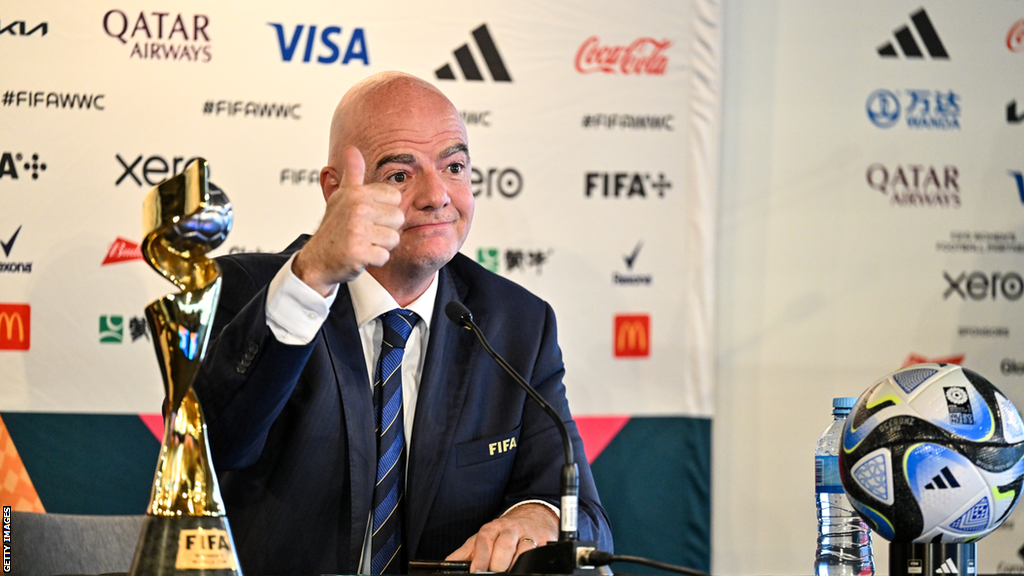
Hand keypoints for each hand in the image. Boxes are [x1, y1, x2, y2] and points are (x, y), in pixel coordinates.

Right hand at [292, 145, 403, 295]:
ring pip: (394, 238)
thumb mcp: (342, 196)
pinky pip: (384, 256)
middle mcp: (357, 208)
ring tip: (363, 243)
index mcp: (357, 193)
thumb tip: (352, 148)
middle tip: (365, 233)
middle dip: (385, 229)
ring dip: (380, 245)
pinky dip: (375, 260)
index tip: (368, 216)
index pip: (395, 197)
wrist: (317, 260)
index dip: (384, 210)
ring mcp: (357, 230)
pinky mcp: (358, 252)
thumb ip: (352, 173)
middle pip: (398, 218)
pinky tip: (360, 256)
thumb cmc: (335, 228)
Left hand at [445, 503, 558, 571]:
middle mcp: (510, 530)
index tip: (476, 572)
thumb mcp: (481, 539)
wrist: (532, 517)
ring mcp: (528, 535)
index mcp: (491, 529)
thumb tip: (448, 565)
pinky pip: (539, 552)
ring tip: (509, 571)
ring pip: (524, 549)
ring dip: (516, 564)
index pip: (485, 541)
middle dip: (498, 562)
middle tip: (494, 573)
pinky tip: (525, 567)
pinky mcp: (544, 540)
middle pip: (504, 544)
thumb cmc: (502, 533)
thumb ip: (464, 553)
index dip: (481, 558)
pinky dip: (532, 560)